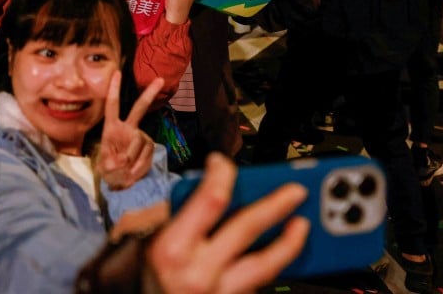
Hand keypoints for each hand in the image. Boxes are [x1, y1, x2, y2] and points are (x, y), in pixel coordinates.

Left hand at [96, 73, 163, 189]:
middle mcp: (128, 128)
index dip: (114, 90)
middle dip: (150, 94)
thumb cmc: (109, 170)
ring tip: (125, 172)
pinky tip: (134, 173)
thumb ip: (111, 163)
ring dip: (133, 160)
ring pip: (140, 141)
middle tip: (160, 79)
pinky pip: (147, 155)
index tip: (117, 73)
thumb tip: (123, 160)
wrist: (121, 182)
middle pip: (139, 108)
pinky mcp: (150, 146)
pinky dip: (140, 166)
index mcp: (111, 127)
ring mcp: (140, 136)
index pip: (112, 105)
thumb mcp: (104, 167)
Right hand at [147, 153, 308, 293]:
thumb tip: (200, 192)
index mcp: (173, 248)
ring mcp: (218, 293)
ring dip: (288, 243)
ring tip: (301, 225)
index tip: (223, 163)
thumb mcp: (143, 245)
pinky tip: (281, 255)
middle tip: (294, 191)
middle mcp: (198, 271)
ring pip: (264, 265)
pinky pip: (258, 285)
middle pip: (246, 228)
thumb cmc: (141, 285)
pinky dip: (271, 268)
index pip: (210, 200)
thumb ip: (170, 219)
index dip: (223, 175)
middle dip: (274, 205)